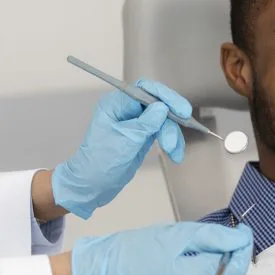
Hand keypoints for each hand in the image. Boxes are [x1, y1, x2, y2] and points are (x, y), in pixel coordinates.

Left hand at [52, 79, 191, 218]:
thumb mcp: (125, 141)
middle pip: (159, 104)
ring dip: (172, 136)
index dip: (166, 98)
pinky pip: (164, 132)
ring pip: (165, 120)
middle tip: (174, 141)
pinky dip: (172, 142)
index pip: (146, 90)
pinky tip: (175, 155)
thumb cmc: (100, 162)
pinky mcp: (145, 134)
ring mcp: (137, 121)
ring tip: (174, 153)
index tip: (182, 111)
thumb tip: (163, 107)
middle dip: (170, 123)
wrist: (93, 184)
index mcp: (116, 104)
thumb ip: (145, 123)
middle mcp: (127, 109)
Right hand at [71, 221, 252, 274]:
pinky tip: (186, 272)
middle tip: (225, 240)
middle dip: (233, 259)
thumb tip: (243, 239)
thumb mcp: (180, 235)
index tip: (243, 231)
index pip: (238, 266)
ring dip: (217, 273)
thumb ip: (216, 238)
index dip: (244, 246)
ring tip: (199, 255)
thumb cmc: (138, 249)